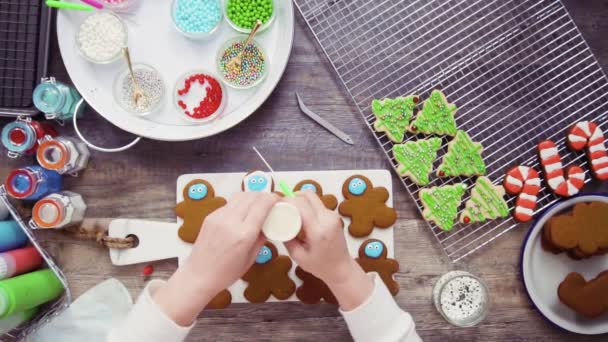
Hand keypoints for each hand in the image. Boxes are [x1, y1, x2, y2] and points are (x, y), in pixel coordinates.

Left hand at [155, 192, 277, 324]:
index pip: (262, 205)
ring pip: (240, 196)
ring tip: (258, 205)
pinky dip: (240, 203)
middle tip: (271, 202)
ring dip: (252, 197)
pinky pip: (230, 203)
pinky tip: (243, 212)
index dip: (273, 199)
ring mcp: (218, 217)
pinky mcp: (210, 216)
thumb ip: (261, 238)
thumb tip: (269, 225)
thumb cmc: (226, 273)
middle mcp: (231, 221)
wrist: (198, 275)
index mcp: (244, 234)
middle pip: (252, 196)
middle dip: (264, 196)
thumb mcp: (250, 258)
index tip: (279, 200)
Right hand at [284, 191, 372, 309]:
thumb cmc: (320, 266)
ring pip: (312, 197)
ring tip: (290, 212)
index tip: (276, 206)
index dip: (286, 201)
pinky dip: (306, 206)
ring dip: (300, 201)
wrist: (341, 269)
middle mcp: (328, 219)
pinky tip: (300, 217)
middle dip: (292, 197)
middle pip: (308, 194)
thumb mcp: (297, 256)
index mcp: (318, 230)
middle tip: (282, 206)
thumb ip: (286, 238)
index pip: (301, 204)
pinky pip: (317, 204)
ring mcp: (332, 215)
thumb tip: (276, 222)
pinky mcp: (333, 215)